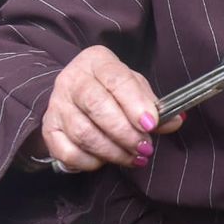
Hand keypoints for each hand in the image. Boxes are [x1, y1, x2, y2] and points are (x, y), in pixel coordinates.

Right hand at [40, 45, 178, 172]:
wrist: (76, 97)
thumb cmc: (111, 91)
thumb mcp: (134, 89)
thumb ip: (153, 105)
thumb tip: (175, 121)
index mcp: (96, 62)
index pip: (115, 79)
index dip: (134, 103)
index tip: (151, 124)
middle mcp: (72, 80)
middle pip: (97, 106)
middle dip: (125, 132)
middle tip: (145, 147)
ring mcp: (57, 105)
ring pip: (84, 133)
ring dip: (113, 151)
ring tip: (133, 157)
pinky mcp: (49, 129)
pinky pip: (67, 152)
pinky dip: (89, 162)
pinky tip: (105, 161)